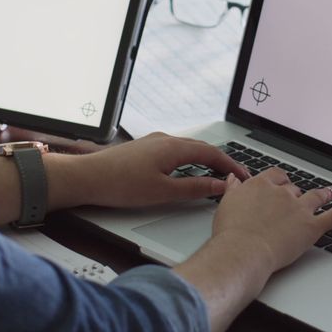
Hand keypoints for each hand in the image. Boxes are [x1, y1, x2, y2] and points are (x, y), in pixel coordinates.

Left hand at [45, 132, 250, 210]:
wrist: (87, 177)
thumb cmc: (120, 184)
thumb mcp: (163, 192)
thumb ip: (195, 189)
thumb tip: (219, 186)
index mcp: (174, 147)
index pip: (213, 154)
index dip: (232, 165)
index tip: (244, 177)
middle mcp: (166, 139)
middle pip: (202, 148)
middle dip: (221, 162)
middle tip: (235, 177)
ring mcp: (154, 142)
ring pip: (188, 149)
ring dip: (205, 161)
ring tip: (216, 176)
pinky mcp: (144, 148)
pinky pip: (175, 151)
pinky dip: (189, 161)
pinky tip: (187, 172)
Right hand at [212, 167, 331, 271]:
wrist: (243, 250)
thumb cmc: (231, 233)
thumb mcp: (226, 204)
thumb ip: (233, 189)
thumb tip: (234, 179)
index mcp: (261, 185)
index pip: (275, 176)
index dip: (278, 182)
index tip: (278, 186)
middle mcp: (282, 193)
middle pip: (294, 188)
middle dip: (296, 195)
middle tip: (294, 204)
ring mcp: (300, 208)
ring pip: (315, 197)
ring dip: (323, 194)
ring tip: (329, 193)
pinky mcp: (312, 226)